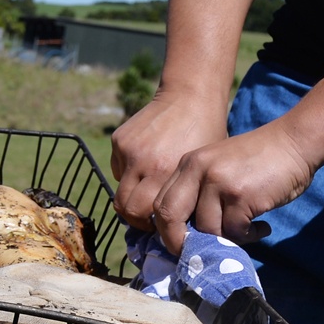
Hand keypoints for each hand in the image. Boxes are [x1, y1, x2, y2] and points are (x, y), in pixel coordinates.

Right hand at [110, 92, 229, 230]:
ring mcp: (128, 150)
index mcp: (167, 173)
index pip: (143, 215)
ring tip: (149, 190)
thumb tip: (172, 225)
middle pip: (124, 208)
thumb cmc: (205, 137)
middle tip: (148, 218)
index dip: (150, 225)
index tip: (160, 226)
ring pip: (119, 189)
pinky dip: (129, 172)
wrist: (191, 97)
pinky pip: (118, 168)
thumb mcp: (199, 170)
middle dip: (135, 218)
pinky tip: (147, 161)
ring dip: (131, 195)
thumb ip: (184, 196)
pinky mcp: (120, 140)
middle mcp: (144, 163)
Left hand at [150, 121, 316, 252]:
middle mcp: (197, 170)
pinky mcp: (241, 195)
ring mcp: (218, 182)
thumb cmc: (259, 160)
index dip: (166, 231)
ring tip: (247, 232)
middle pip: (169, 217)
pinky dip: (249, 236)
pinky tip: (262, 227)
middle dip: (179, 243)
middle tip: (200, 255)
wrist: (295, 141)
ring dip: (227, 240)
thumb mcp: (219, 167)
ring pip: (207, 229)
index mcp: (188, 164)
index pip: (161, 204)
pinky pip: (235, 231)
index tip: (182, 245)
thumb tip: (189, 236)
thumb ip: (201, 193)